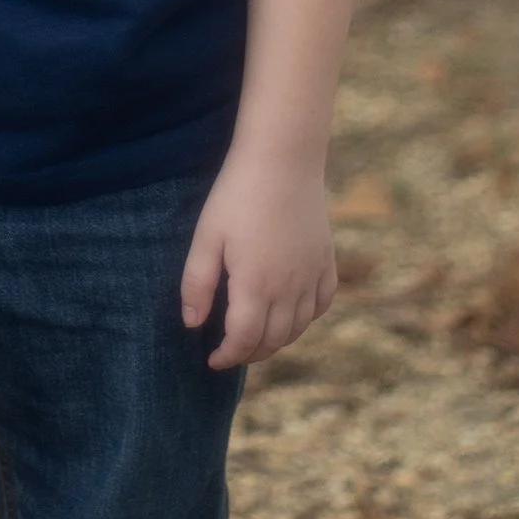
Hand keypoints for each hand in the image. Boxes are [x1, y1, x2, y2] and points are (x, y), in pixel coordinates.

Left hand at [179, 152, 337, 371]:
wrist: (283, 159)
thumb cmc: (238, 195)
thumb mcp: (207, 237)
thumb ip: (197, 284)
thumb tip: (192, 323)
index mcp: (256, 285)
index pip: (244, 340)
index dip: (228, 356)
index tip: (213, 360)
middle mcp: (289, 288)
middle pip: (273, 340)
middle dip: (250, 353)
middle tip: (232, 351)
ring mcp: (312, 275)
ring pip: (298, 327)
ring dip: (277, 340)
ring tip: (257, 337)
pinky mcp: (327, 260)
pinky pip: (322, 303)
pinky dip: (307, 317)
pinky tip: (291, 313)